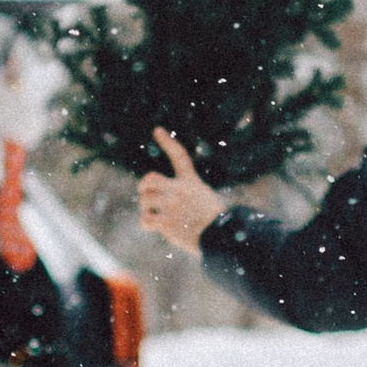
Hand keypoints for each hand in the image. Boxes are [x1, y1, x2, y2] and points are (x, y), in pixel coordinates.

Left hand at [138, 129, 224, 252]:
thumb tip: (170, 203)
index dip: (167, 142)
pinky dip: (146, 223)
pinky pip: (145, 219)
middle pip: (150, 179)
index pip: (179, 156)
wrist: (221, 237)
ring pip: (146, 200)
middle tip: (146, 195)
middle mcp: (180, 190)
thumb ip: (187, 197)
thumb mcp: (207, 200)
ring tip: (153, 215)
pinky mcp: (167, 222)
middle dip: (144, 186)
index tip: (157, 130)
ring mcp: (172, 205)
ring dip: (146, 208)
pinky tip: (153, 227)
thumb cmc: (217, 222)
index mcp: (191, 182)